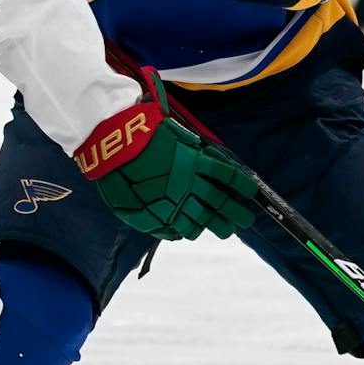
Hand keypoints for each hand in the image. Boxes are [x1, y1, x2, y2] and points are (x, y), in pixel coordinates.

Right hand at [74, 93, 256, 241]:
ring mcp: (171, 202)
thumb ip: (194, 150)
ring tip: (224, 230)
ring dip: (215, 226)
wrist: (112, 145)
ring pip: (201, 221)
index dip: (242, 187)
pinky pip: (177, 230)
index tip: (251, 193)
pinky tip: (191, 231)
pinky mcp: (154, 215)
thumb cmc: (142, 133)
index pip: (228, 177)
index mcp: (195, 161)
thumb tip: (211, 159)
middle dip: (236, 213)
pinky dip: (186, 231)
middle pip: (220, 204)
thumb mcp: (175, 134)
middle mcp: (188, 184)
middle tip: (245, 220)